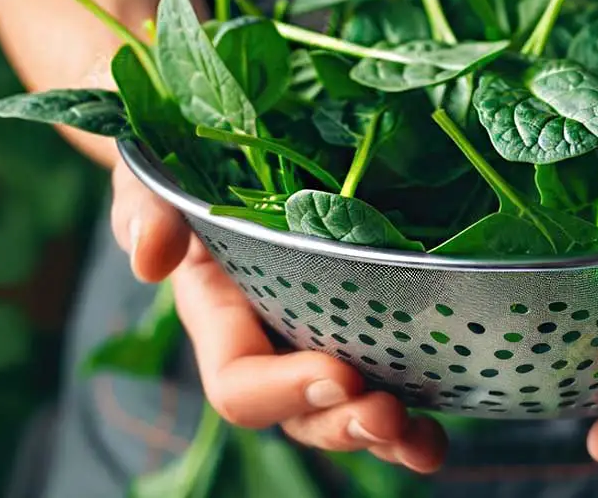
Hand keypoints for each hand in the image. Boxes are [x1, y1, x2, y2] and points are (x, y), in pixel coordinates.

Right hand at [109, 161, 447, 472]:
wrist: (218, 154)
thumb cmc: (181, 168)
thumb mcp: (153, 180)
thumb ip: (145, 213)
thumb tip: (150, 259)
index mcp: (222, 318)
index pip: (241, 381)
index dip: (285, 390)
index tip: (338, 372)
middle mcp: (271, 341)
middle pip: (301, 415)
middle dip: (343, 423)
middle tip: (387, 414)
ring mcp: (317, 335)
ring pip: (347, 409)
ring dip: (388, 434)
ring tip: (426, 442)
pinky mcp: (360, 318)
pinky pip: (387, 372)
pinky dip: (418, 399)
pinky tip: (452, 410)